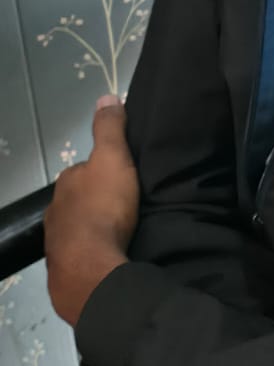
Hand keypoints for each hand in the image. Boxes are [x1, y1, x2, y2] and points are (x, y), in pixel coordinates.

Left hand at [44, 94, 139, 326]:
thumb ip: (110, 129)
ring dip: (96, 228)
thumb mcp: (114, 158)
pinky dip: (94, 252)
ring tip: (121, 232)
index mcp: (66, 182)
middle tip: (126, 206)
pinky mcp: (63, 269)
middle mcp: (55, 210)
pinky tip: (109, 254)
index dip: (105, 171)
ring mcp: (56, 242)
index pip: (85, 170)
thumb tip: (105, 96)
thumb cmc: (104, 207)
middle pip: (81, 199)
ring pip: (79, 227)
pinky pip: (81, 254)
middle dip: (99, 201)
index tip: (125, 178)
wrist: (90, 268)